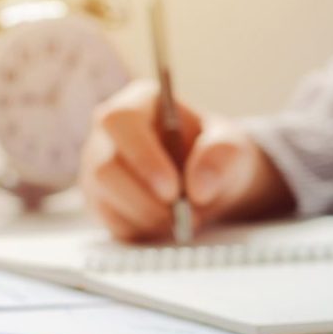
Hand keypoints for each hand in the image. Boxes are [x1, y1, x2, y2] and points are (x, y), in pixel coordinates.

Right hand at [80, 80, 295, 241]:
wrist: (214, 182)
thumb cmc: (218, 154)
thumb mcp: (232, 149)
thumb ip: (221, 157)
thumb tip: (199, 189)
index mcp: (140, 103)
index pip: (120, 120)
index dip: (142, 157)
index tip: (173, 190)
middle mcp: (110, 134)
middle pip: (105, 167)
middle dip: (146, 199)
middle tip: (183, 216)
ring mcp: (100, 169)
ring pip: (105, 198)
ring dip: (149, 217)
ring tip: (184, 220)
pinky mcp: (103, 202)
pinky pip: (112, 223)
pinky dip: (144, 230)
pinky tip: (169, 224)